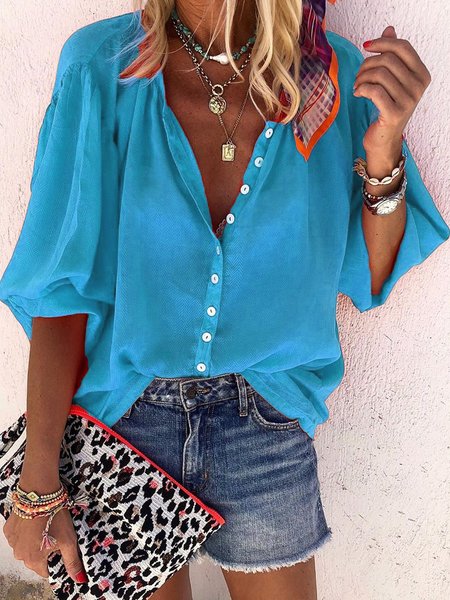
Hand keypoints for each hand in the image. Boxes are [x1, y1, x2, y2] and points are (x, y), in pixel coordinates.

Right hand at [2, 507, 86, 582]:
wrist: (40, 494)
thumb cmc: (55, 516)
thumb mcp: (68, 540)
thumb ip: (72, 562)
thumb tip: (79, 579)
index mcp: (34, 560)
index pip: (46, 571)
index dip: (55, 560)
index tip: (61, 548)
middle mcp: (20, 554)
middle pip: (35, 559)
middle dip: (45, 550)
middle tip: (55, 533)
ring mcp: (12, 542)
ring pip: (26, 547)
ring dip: (35, 540)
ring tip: (45, 525)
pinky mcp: (9, 529)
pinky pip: (19, 536)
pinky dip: (26, 532)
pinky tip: (35, 521)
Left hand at [353, 25, 431, 153]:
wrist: (384, 139)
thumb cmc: (387, 107)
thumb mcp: (392, 80)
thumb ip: (392, 55)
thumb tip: (389, 30)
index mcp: (422, 74)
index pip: (403, 47)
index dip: (382, 42)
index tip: (366, 46)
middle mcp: (419, 87)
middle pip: (388, 60)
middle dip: (367, 63)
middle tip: (358, 75)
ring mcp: (408, 101)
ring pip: (379, 74)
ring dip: (362, 77)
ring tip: (357, 85)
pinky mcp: (394, 113)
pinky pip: (374, 90)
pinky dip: (361, 89)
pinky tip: (357, 93)